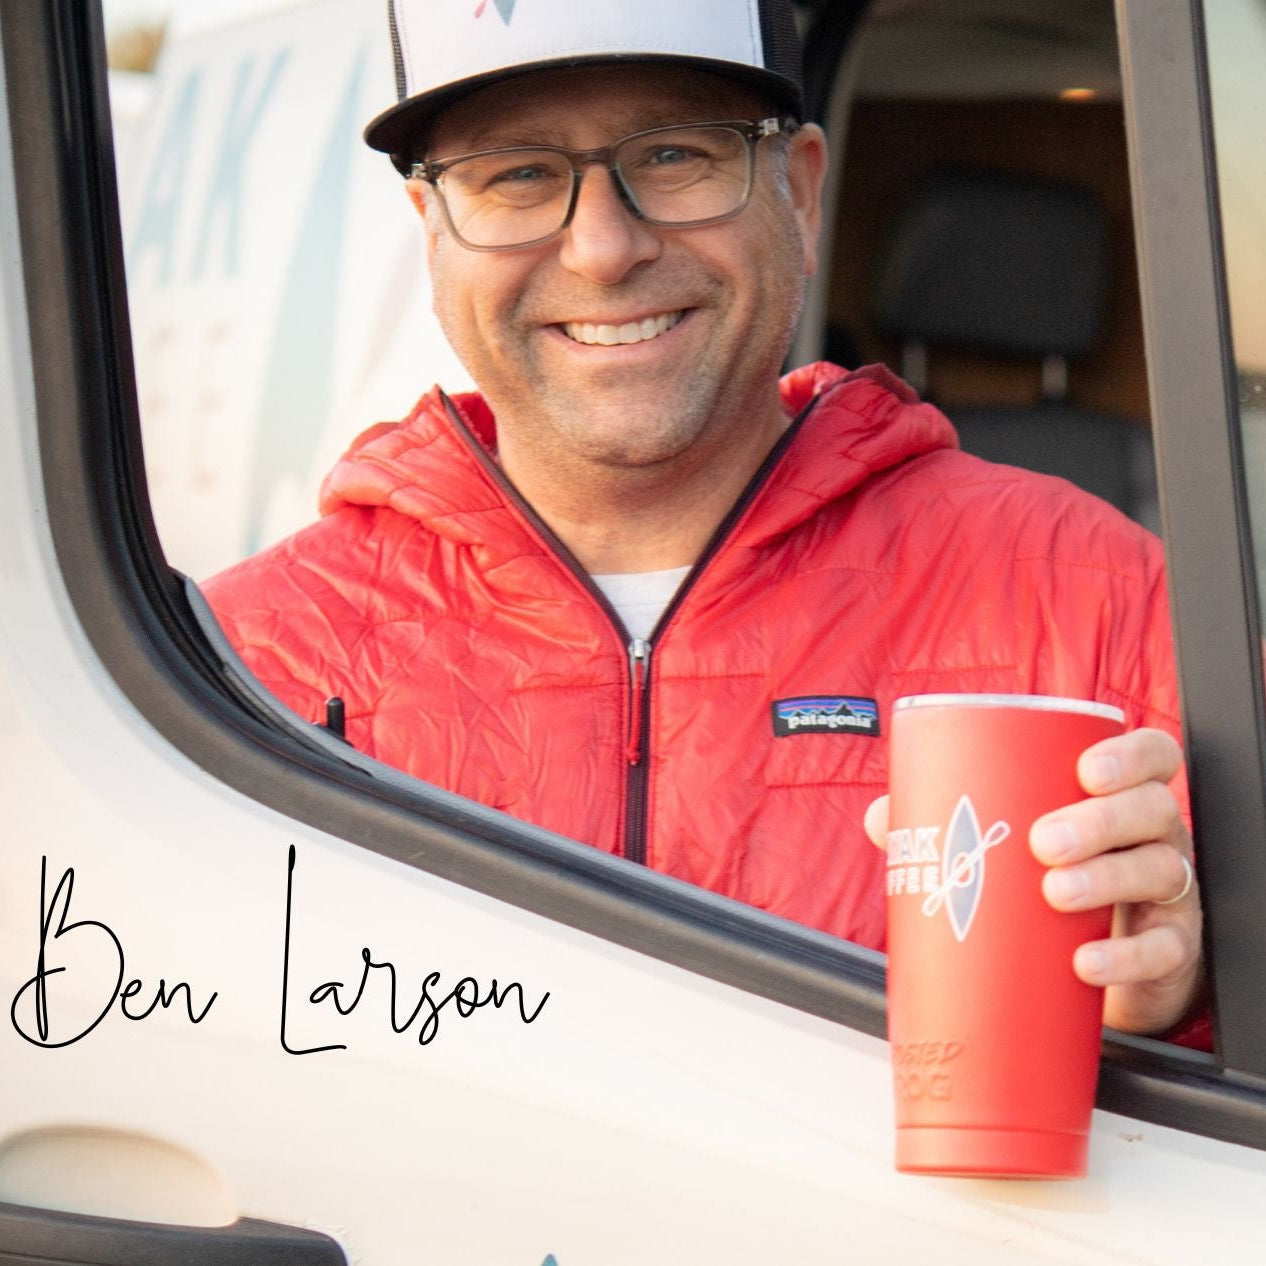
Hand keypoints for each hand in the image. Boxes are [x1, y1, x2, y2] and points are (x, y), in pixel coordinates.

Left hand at [865, 728, 1202, 1035]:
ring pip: (1159, 871)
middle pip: (1150, 810)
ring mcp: (1167, 893)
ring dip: (1106, 879)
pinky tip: (1086, 960)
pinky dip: (1126, 956)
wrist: (1091, 966)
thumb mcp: (1009, 846)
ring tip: (1055, 893)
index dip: (1129, 756)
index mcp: (1118, 796)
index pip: (1152, 756)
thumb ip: (945, 822)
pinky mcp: (1169, 949)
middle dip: (1099, 821)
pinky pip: (1162, 949)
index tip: (1085, 769)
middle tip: (1042, 842)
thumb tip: (882, 816)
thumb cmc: (1049, 880)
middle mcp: (1152, 835)